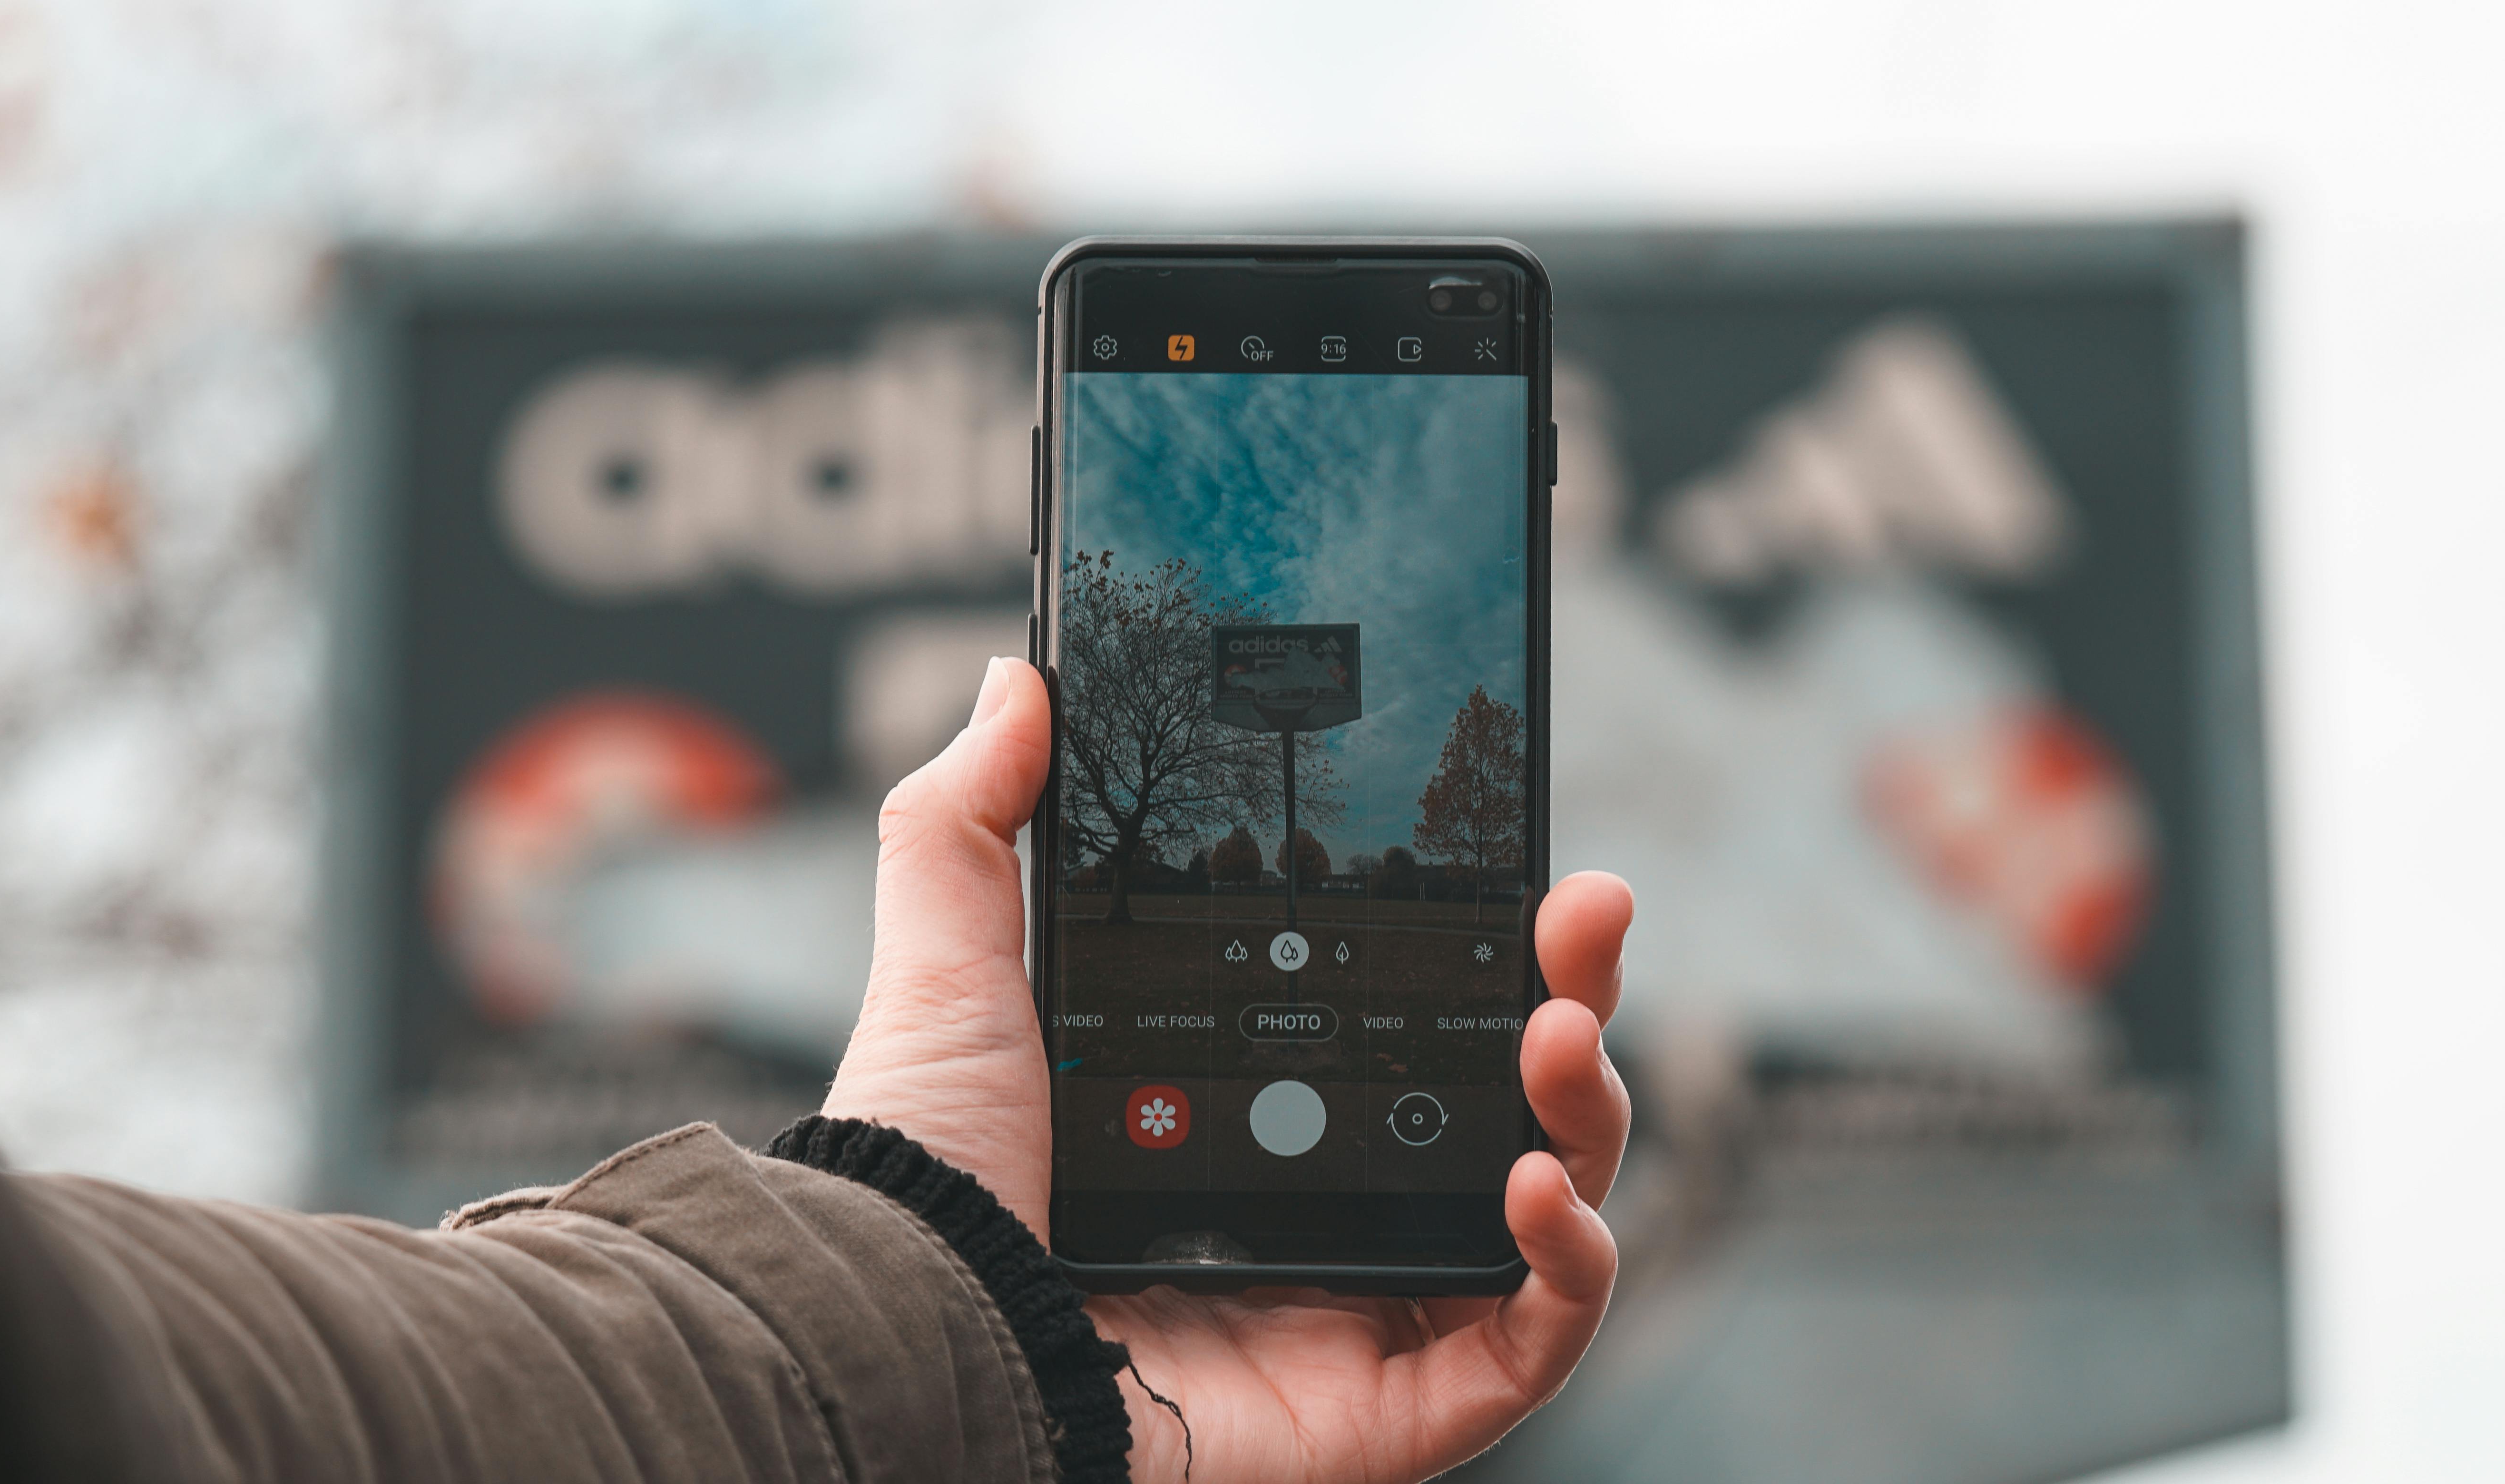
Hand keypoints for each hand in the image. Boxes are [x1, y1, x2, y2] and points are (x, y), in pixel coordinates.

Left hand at [827, 658, 1633, 1482]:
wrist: (915, 1331)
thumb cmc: (925, 1175)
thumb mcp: (955, 968)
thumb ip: (975, 818)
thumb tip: (1017, 679)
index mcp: (1253, 1102)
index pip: (1417, 1011)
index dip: (1492, 938)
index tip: (1530, 861)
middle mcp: (1323, 1201)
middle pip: (1511, 1098)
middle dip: (1574, 998)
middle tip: (1583, 916)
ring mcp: (1365, 1305)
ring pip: (1555, 1208)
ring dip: (1589, 1110)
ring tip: (1558, 1034)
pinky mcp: (1389, 1406)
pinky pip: (1534, 1349)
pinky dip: (1574, 1267)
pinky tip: (1535, 1189)